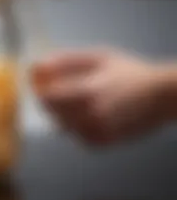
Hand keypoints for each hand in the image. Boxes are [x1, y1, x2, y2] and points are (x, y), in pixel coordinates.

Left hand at [32, 49, 174, 145]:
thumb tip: (39, 65)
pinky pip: (76, 136)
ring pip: (63, 127)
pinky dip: (76, 126)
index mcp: (87, 92)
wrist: (161, 95)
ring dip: (62, 114)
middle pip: (52, 114)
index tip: (38, 86)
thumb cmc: (127, 71)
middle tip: (56, 92)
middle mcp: (90, 115)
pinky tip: (90, 113)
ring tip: (79, 101)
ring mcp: (97, 132)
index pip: (47, 98)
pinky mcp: (103, 143)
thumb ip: (66, 59)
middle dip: (49, 103)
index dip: (39, 92)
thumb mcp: (98, 57)